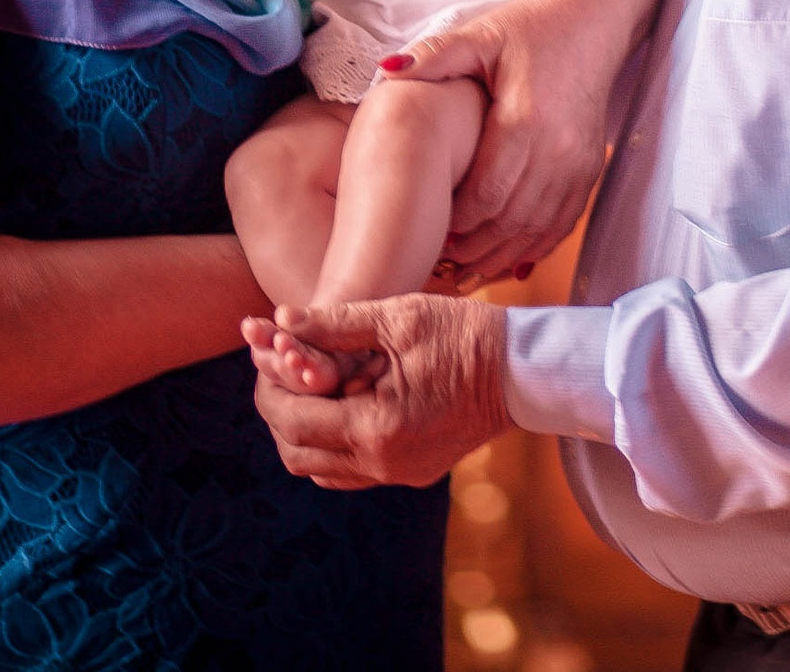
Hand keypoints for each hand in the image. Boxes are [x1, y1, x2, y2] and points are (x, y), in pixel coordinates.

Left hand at [245, 296, 509, 488]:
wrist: (524, 370)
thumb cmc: (465, 334)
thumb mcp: (400, 316)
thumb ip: (334, 321)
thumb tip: (279, 318)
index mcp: (375, 426)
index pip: (292, 420)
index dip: (268, 389)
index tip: (265, 357)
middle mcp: (383, 462)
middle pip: (298, 454)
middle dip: (279, 413)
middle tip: (277, 374)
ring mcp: (399, 473)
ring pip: (321, 469)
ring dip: (303, 433)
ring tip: (306, 388)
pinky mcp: (412, 472)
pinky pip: (351, 470)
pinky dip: (332, 444)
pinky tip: (340, 405)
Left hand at [378, 0, 624, 285]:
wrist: (593, 21)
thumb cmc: (530, 29)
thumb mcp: (480, 36)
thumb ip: (434, 57)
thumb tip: (385, 72)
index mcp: (526, 120)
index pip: (487, 193)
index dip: (456, 223)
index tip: (427, 232)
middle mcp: (558, 151)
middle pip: (510, 221)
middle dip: (472, 248)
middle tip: (436, 263)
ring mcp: (578, 165)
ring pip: (536, 231)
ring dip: (500, 256)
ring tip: (463, 272)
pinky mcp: (590, 170)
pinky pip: (561, 225)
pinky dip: (532, 248)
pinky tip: (506, 261)